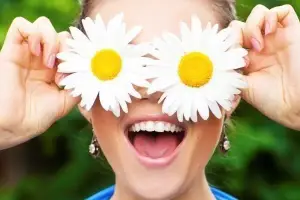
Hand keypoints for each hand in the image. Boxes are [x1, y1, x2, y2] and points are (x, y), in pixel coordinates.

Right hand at [0, 17, 78, 149]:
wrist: (12, 126)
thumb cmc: (36, 118)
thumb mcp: (65, 103)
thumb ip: (77, 87)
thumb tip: (90, 75)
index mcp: (54, 70)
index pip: (70, 48)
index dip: (76, 55)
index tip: (74, 74)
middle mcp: (41, 60)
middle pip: (60, 35)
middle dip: (66, 47)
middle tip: (61, 68)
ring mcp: (26, 53)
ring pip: (43, 25)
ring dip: (51, 39)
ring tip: (49, 61)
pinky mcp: (10, 50)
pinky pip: (20, 25)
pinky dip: (33, 33)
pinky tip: (35, 52)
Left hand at [229, 5, 299, 129]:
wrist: (294, 106)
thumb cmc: (270, 101)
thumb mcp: (241, 87)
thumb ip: (228, 74)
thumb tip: (211, 67)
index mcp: (245, 58)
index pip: (229, 39)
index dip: (225, 42)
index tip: (226, 56)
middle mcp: (259, 47)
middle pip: (240, 25)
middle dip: (236, 34)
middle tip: (241, 51)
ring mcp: (276, 39)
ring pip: (258, 14)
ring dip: (252, 25)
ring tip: (256, 45)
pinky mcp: (293, 33)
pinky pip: (283, 12)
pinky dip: (271, 16)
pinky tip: (268, 31)